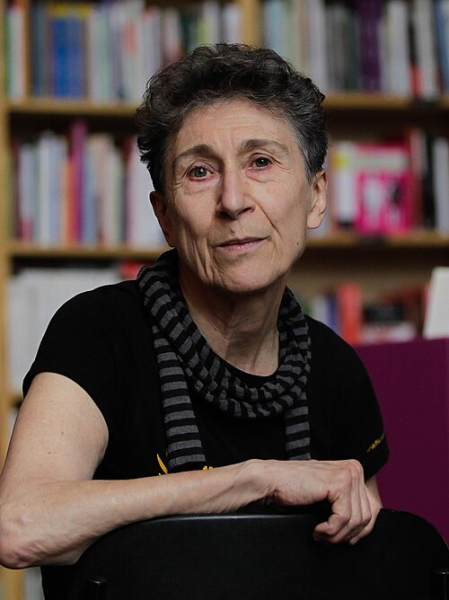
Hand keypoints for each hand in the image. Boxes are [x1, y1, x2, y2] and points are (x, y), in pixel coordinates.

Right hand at [259, 459, 380, 544]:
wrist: (271, 480)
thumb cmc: (294, 489)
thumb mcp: (327, 496)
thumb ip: (347, 503)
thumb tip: (366, 527)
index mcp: (353, 470)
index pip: (373, 508)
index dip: (360, 530)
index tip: (345, 539)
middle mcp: (354, 469)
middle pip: (367, 516)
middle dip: (347, 534)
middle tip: (328, 538)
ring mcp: (348, 474)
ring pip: (356, 520)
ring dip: (337, 535)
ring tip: (321, 534)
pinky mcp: (339, 484)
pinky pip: (344, 519)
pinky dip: (330, 531)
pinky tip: (317, 529)